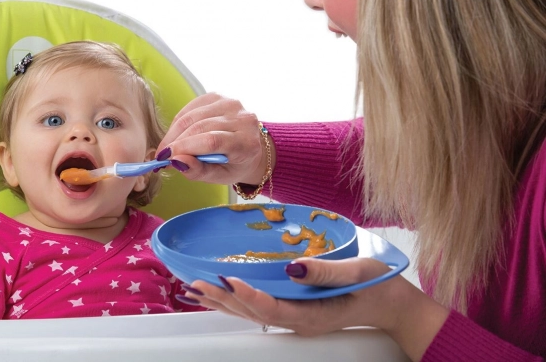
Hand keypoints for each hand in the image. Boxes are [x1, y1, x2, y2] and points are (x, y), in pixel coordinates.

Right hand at [156, 92, 271, 184]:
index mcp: (247, 143)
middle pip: (200, 127)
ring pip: (192, 116)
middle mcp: (243, 119)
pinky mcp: (219, 96)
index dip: (185, 147)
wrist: (249, 147)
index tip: (166, 158)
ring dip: (174, 132)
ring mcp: (231, 104)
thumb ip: (198, 171)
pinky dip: (179, 122)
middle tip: (162, 156)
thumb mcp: (219, 177)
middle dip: (176, 142)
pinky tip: (176, 134)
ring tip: (167, 147)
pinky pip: (191, 107)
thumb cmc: (234, 165)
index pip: (212, 141)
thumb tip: (176, 161)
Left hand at [183, 257, 448, 361]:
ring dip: (223, 300)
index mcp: (312, 315)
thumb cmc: (378, 285)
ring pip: (251, 312)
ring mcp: (294, 318)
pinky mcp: (294, 310)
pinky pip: (259, 307)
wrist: (392, 305)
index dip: (249, 295)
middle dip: (223, 298)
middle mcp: (298, 321)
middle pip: (252, 312)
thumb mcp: (356, 272)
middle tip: (195, 283)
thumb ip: (325, 271)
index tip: (230, 279)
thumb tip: (293, 268)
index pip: (272, 308)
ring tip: (195, 290)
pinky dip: (236, 299)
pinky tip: (221, 293)